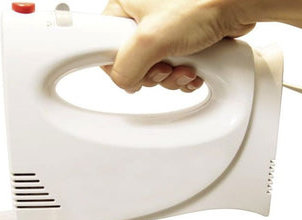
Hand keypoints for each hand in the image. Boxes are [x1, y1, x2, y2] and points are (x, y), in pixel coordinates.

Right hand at [102, 0, 255, 92]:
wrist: (241, 0)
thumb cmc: (203, 1)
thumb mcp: (151, 39)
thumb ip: (126, 68)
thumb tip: (125, 83)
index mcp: (125, 4)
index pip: (104, 45)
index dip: (118, 65)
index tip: (133, 70)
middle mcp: (142, 15)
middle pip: (132, 62)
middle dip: (151, 74)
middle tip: (165, 66)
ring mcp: (163, 28)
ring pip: (153, 68)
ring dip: (170, 77)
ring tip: (184, 68)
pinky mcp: (182, 38)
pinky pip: (172, 67)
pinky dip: (182, 75)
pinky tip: (193, 69)